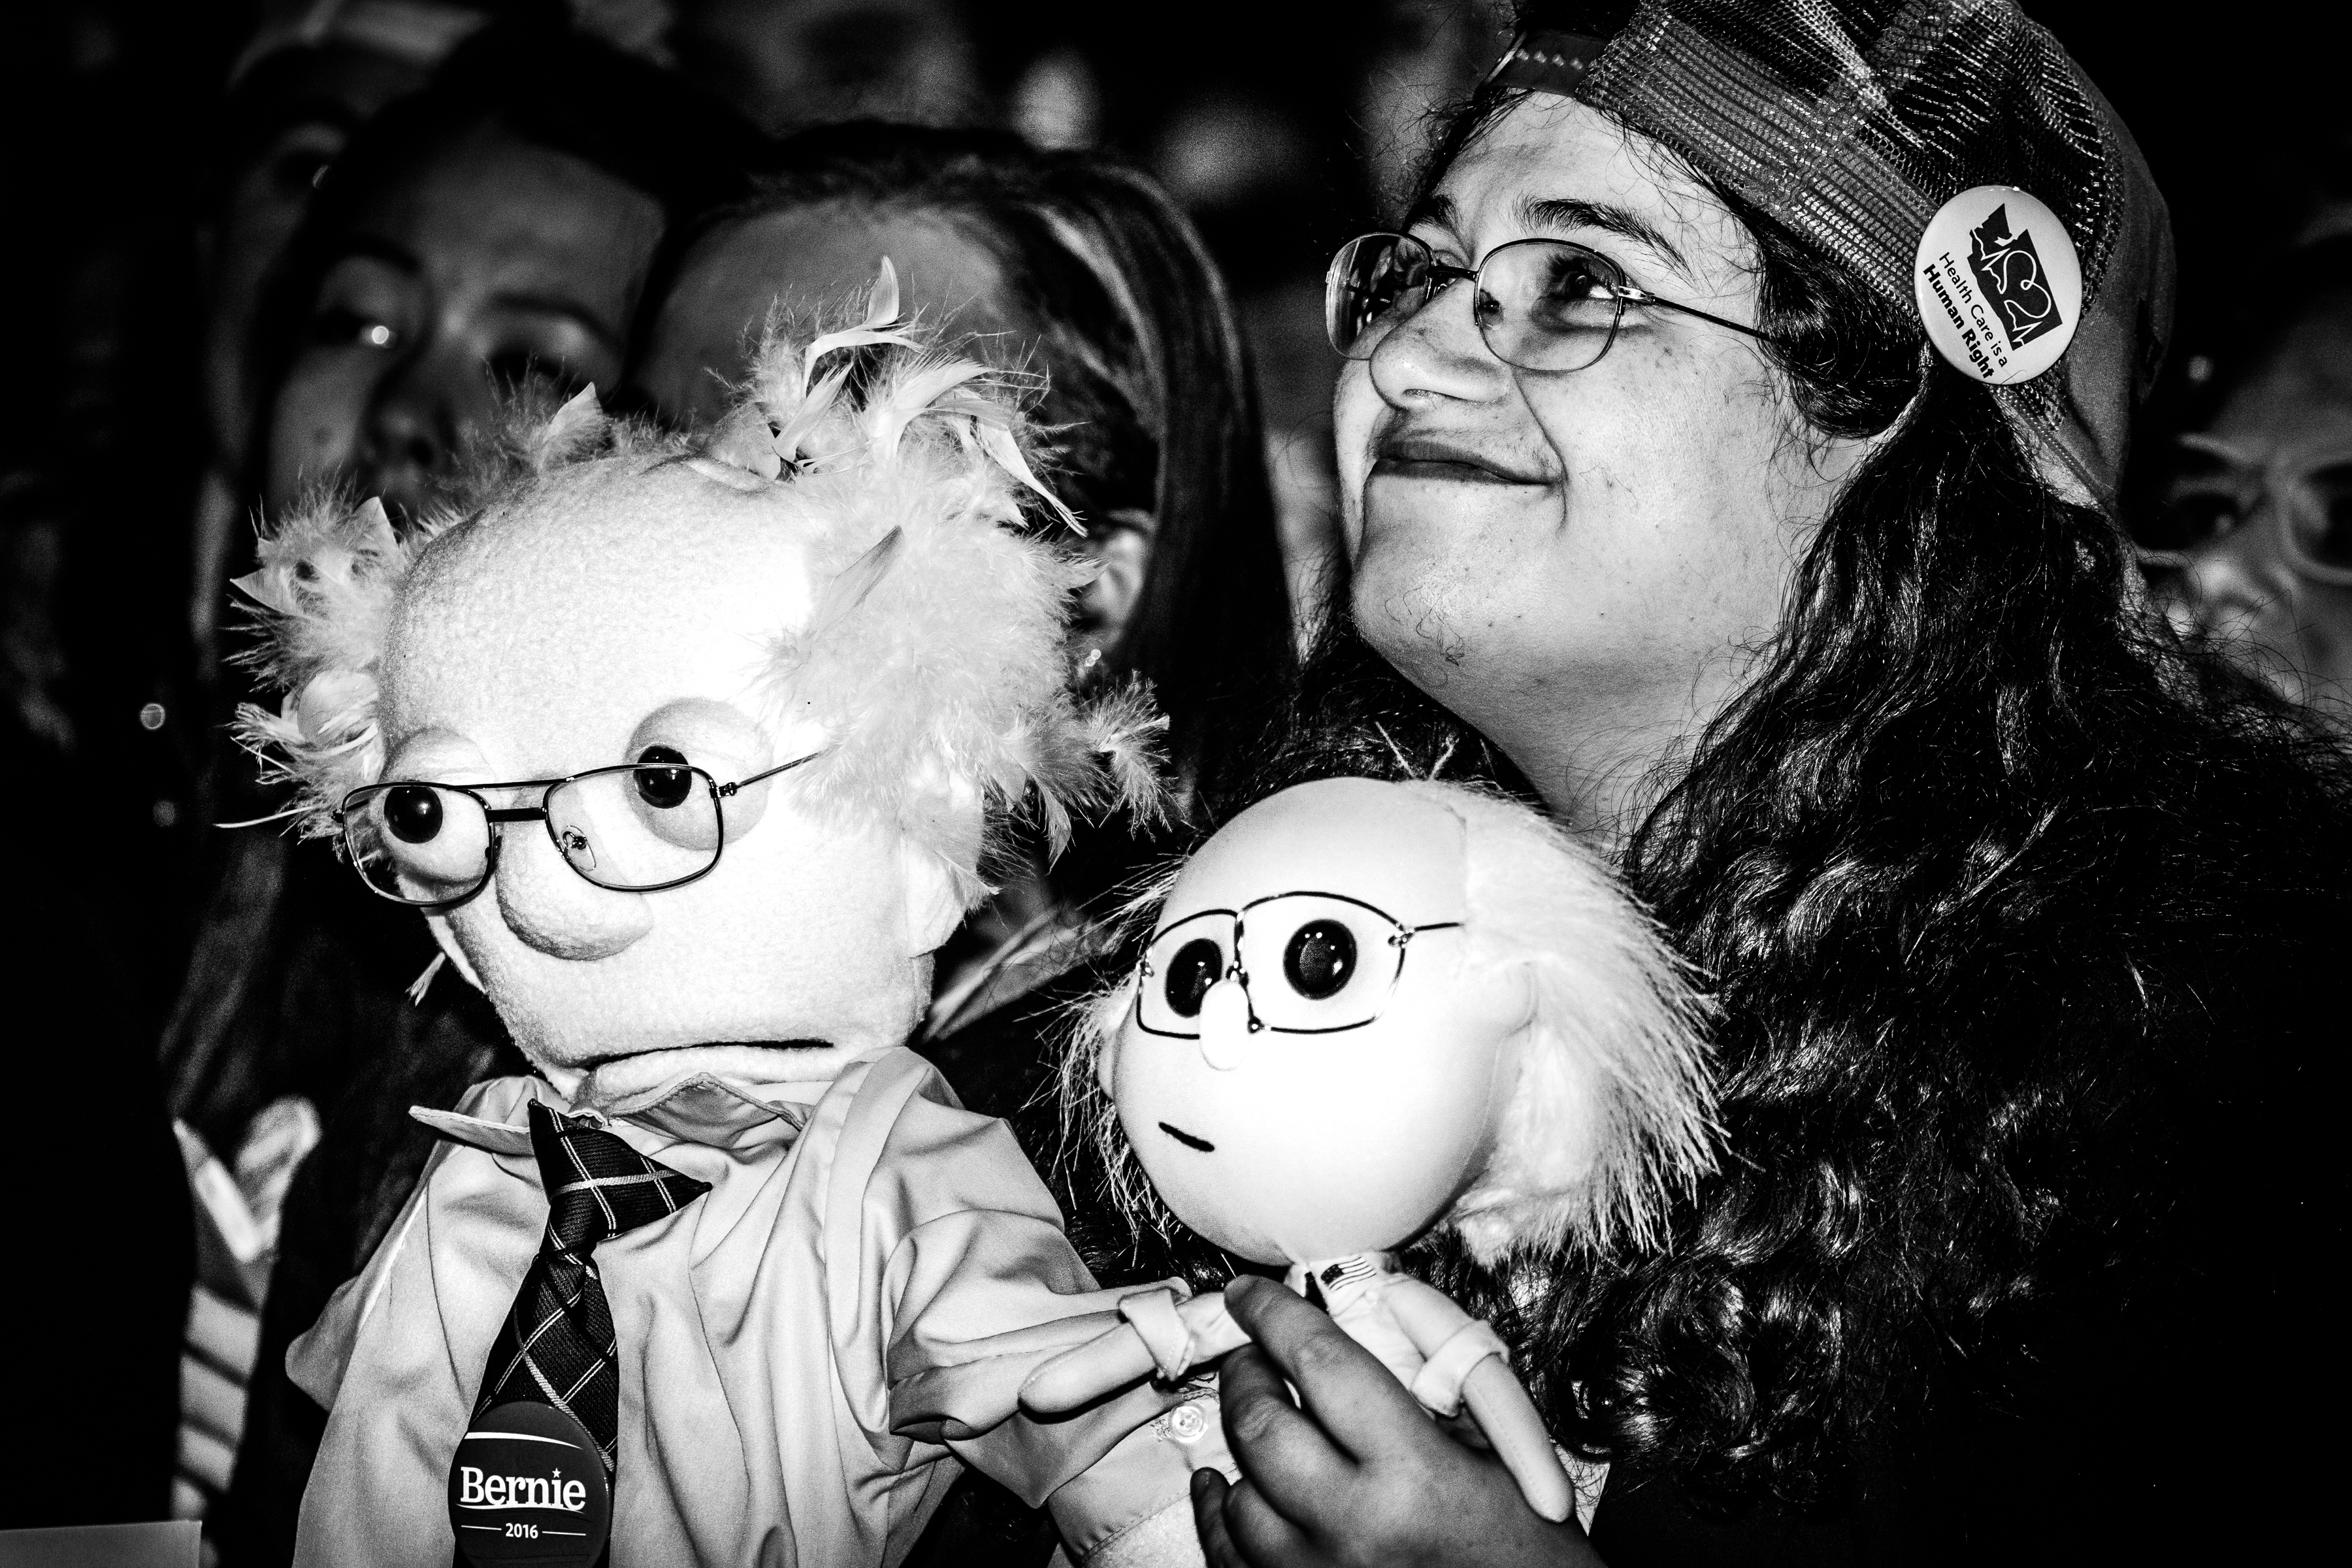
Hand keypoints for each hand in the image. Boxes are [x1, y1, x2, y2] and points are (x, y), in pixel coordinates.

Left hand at [1190, 1276, 1603, 1567]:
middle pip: (1259, 1426)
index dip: (1274, 1314)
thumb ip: (1430, 1378)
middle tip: (1256, 1356)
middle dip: (1247, 1374)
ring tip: (1268, 1426)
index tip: (1251, 1294)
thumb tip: (1352, 1320)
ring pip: (1238, 1495)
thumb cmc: (1527, 1545)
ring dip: (1244, 1450)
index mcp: (1415, 1473)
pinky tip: (1226, 1486)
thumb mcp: (1498, 1449)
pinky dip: (1219, 1512)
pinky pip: (1228, 1554)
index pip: (1320, 1363)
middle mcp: (1356, 1527)